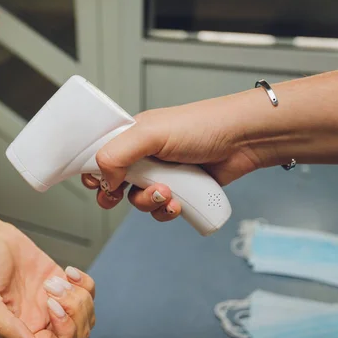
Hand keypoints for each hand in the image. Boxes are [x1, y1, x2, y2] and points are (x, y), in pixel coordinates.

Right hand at [0, 222, 95, 337]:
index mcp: (24, 332)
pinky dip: (85, 283)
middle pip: (78, 336)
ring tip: (53, 280)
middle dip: (74, 313)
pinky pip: (89, 292)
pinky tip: (68, 272)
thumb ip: (6, 328)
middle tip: (52, 289)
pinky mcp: (64, 283)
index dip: (63, 336)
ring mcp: (55, 302)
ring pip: (86, 316)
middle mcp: (42, 321)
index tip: (52, 307)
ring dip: (78, 297)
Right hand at [82, 100, 260, 220]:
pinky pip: (161, 210)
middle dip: (115, 195)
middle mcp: (143, 156)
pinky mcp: (179, 191)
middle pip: (113, 184)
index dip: (94, 173)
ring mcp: (161, 175)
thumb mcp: (151, 133)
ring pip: (137, 201)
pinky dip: (166, 211)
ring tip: (166, 193)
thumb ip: (117, 153)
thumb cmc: (202, 125)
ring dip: (148, 203)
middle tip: (119, 195)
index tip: (98, 183)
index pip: (98, 156)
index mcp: (131, 136)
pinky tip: (178, 203)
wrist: (244, 140)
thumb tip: (104, 179)